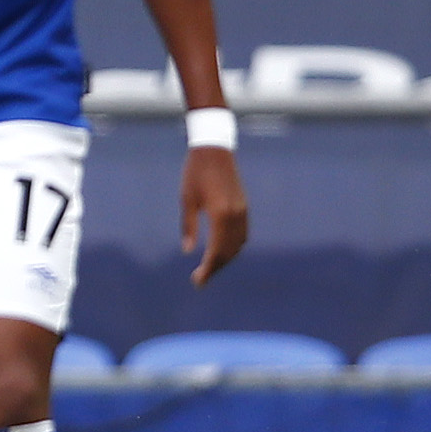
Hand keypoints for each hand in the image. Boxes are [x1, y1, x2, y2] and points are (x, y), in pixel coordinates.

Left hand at [180, 145, 247, 285]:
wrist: (214, 150)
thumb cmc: (195, 173)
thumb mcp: (187, 199)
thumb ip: (189, 226)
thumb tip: (187, 251)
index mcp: (220, 214)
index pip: (216, 251)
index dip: (208, 269)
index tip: (197, 281)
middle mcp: (235, 215)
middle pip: (229, 252)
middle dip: (215, 268)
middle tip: (199, 280)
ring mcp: (243, 211)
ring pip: (238, 245)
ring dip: (225, 259)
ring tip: (209, 269)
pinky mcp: (244, 207)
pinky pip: (242, 234)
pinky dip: (233, 247)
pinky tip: (222, 252)